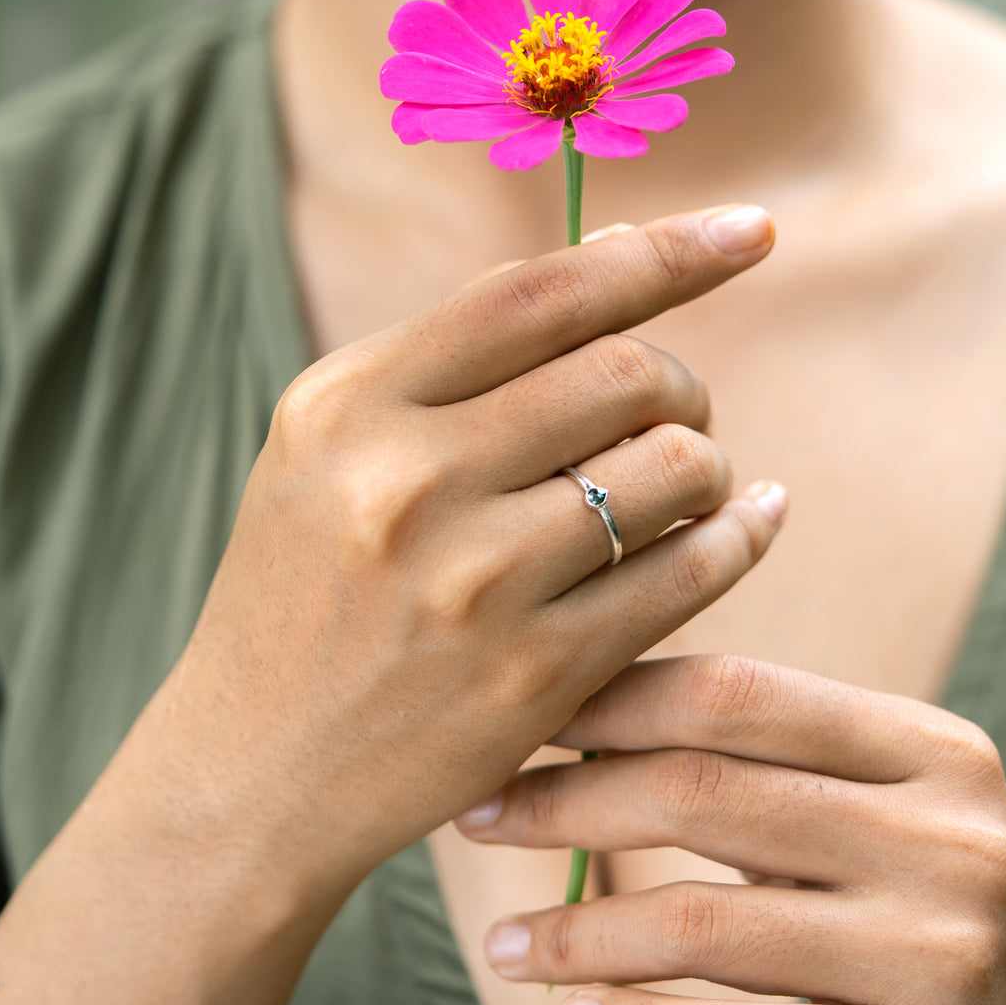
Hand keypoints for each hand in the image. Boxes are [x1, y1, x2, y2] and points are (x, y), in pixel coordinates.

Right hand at [117, 209, 782, 909]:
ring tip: (678, 488)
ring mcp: (470, 585)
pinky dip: (740, 536)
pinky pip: (691, 572)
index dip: (666, 251)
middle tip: (673, 415)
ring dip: (708, 466)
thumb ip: (460, 359)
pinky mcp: (531, 677)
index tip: (757, 230)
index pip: (540, 293)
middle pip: (626, 372)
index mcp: (347, 404)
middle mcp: (403, 481)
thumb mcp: (330, 453)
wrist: (248, 775)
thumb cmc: (304, 594)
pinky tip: (745, 524)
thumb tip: (627, 253)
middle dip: (681, 385)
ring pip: (677, 466)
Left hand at [458, 656, 1005, 1004]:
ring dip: (578, 934)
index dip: (609, 701)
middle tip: (477, 816)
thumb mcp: (884, 819)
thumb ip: (769, 765)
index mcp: (931, 752)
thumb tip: (581, 709)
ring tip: (503, 946)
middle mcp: (948, 838)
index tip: (517, 718)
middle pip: (704, 796)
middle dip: (566, 803)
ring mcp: (939, 955)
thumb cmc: (923, 924)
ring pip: (701, 924)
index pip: (737, 695)